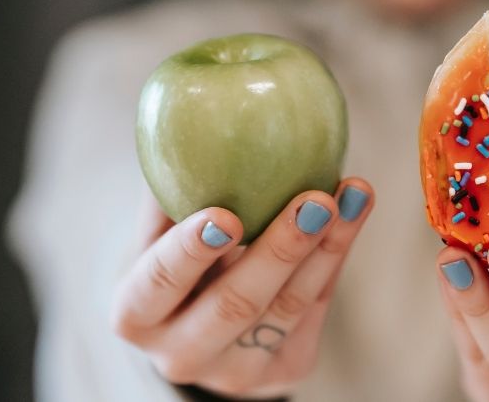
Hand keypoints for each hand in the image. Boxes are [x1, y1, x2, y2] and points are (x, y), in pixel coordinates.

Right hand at [112, 178, 373, 398]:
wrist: (196, 329)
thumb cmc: (172, 260)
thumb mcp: (156, 233)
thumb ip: (169, 190)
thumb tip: (190, 115)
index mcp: (135, 315)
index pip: (159, 284)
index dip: (190, 251)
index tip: (225, 214)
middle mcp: (181, 354)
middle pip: (235, 304)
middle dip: (280, 250)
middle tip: (315, 200)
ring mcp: (235, 373)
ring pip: (287, 309)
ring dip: (326, 248)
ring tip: (352, 195)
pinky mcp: (284, 371)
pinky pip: (315, 310)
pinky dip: (335, 257)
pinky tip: (353, 213)